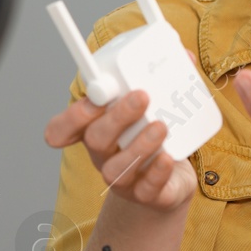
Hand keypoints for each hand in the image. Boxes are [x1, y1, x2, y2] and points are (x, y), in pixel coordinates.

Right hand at [45, 53, 205, 212]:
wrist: (171, 185)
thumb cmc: (156, 140)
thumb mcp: (157, 109)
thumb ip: (168, 81)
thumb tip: (186, 54)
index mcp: (98, 130)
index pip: (64, 128)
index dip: (71, 115)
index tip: (95, 95)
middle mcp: (104, 156)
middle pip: (95, 140)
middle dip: (115, 117)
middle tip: (141, 96)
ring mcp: (123, 180)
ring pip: (118, 168)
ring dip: (138, 145)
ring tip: (161, 126)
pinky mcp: (146, 196)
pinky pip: (145, 189)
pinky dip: (156, 173)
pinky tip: (167, 157)